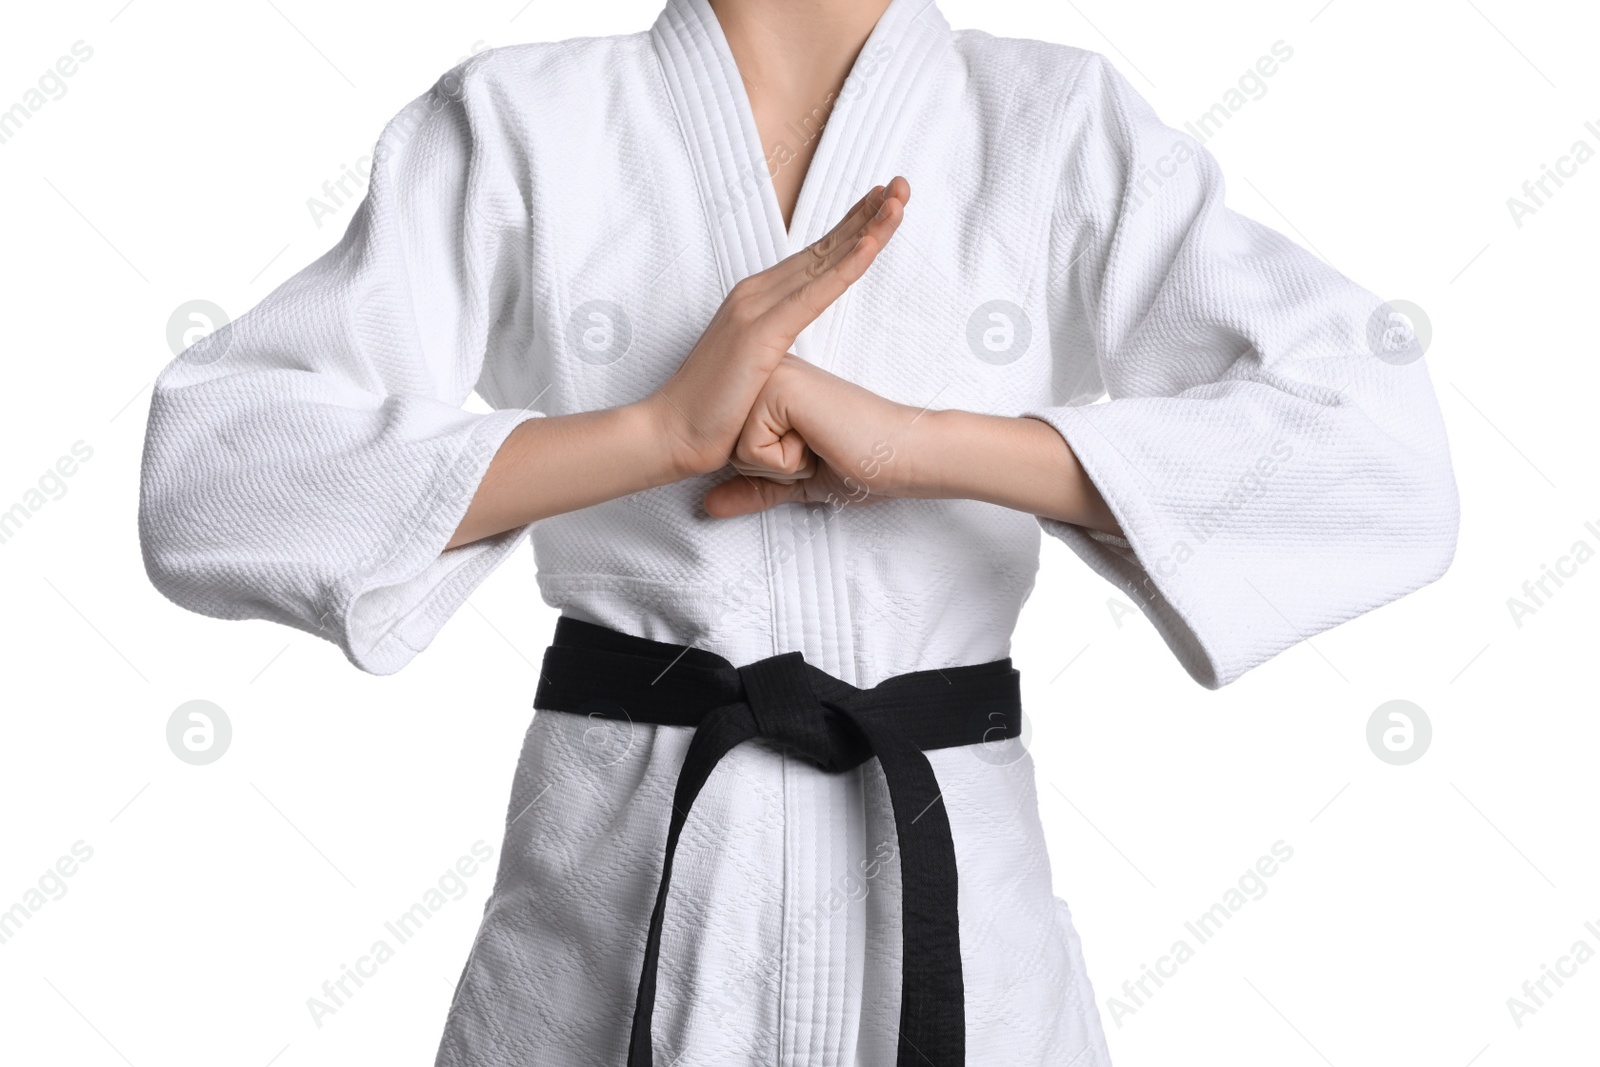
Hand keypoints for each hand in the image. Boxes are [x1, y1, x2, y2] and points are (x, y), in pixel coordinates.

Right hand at [642, 176, 910, 478]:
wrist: (670, 433)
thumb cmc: (713, 414)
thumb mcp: (753, 372)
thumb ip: (774, 352)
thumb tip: (790, 360)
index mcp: (755, 300)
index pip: (814, 257)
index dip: (851, 228)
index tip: (883, 205)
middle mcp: (755, 292)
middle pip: (824, 247)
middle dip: (866, 214)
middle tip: (901, 185)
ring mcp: (756, 307)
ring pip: (825, 260)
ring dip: (867, 228)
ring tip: (899, 199)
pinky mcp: (761, 331)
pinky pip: (816, 292)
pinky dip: (847, 265)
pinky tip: (873, 242)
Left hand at [704, 355, 921, 516]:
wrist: (901, 457)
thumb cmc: (862, 464)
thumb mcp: (798, 482)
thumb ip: (754, 490)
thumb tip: (709, 505)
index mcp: (773, 391)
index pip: (734, 448)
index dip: (774, 469)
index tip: (816, 450)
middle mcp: (768, 375)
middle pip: (729, 449)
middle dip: (773, 468)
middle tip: (819, 448)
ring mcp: (771, 376)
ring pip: (735, 450)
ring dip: (781, 465)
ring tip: (820, 443)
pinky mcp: (776, 389)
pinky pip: (750, 449)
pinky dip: (786, 461)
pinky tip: (819, 439)